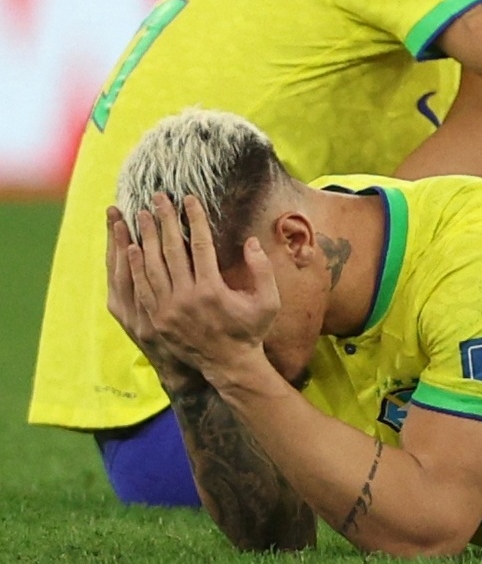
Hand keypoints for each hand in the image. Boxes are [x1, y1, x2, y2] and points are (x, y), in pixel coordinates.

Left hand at [107, 200, 280, 387]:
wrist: (227, 365)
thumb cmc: (251, 330)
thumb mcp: (269, 300)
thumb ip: (262, 269)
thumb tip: (251, 241)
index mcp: (212, 290)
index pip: (201, 245)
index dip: (195, 219)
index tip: (189, 198)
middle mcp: (185, 298)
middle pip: (171, 251)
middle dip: (165, 220)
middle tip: (158, 198)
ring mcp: (166, 310)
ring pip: (151, 267)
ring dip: (146, 238)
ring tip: (142, 215)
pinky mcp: (155, 319)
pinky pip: (141, 287)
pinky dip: (134, 266)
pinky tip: (131, 247)